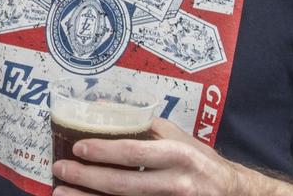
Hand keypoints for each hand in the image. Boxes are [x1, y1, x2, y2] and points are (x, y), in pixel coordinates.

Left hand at [52, 119, 252, 195]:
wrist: (231, 193)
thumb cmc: (198, 161)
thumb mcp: (177, 137)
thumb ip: (142, 124)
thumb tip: (100, 106)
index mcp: (177, 155)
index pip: (134, 153)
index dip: (103, 151)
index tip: (78, 147)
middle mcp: (176, 183)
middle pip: (124, 184)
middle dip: (87, 178)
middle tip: (60, 169)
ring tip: (61, 192)